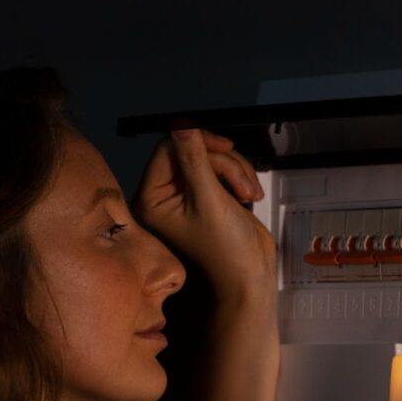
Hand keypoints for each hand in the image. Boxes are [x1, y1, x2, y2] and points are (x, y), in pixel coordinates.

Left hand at [131, 128, 275, 306]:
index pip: (168, 149)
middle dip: (223, 163)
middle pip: (191, 150)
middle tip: (241, 186)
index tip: (226, 148)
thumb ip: (195, 159)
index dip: (198, 143)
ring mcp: (187, 196)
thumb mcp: (209, 200)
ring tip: (248, 195)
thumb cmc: (225, 250)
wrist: (250, 276)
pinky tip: (248, 196)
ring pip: (211, 158)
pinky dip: (239, 177)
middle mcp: (164, 195)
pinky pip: (222, 169)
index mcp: (152, 198)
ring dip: (236, 171)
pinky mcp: (208, 196)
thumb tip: (182, 124)